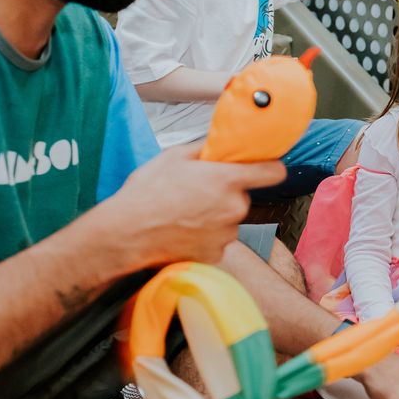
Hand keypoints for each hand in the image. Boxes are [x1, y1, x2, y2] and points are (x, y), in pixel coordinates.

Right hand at [96, 141, 285, 269]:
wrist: (125, 233)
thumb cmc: (147, 193)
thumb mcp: (174, 156)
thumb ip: (206, 149)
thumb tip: (221, 143)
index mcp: (228, 180)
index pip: (273, 172)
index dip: (270, 167)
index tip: (264, 167)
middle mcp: (234, 208)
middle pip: (243, 197)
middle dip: (226, 194)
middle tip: (197, 192)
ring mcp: (226, 234)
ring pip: (229, 220)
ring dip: (215, 216)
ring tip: (184, 214)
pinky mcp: (216, 254)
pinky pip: (217, 240)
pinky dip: (205, 236)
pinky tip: (182, 231)